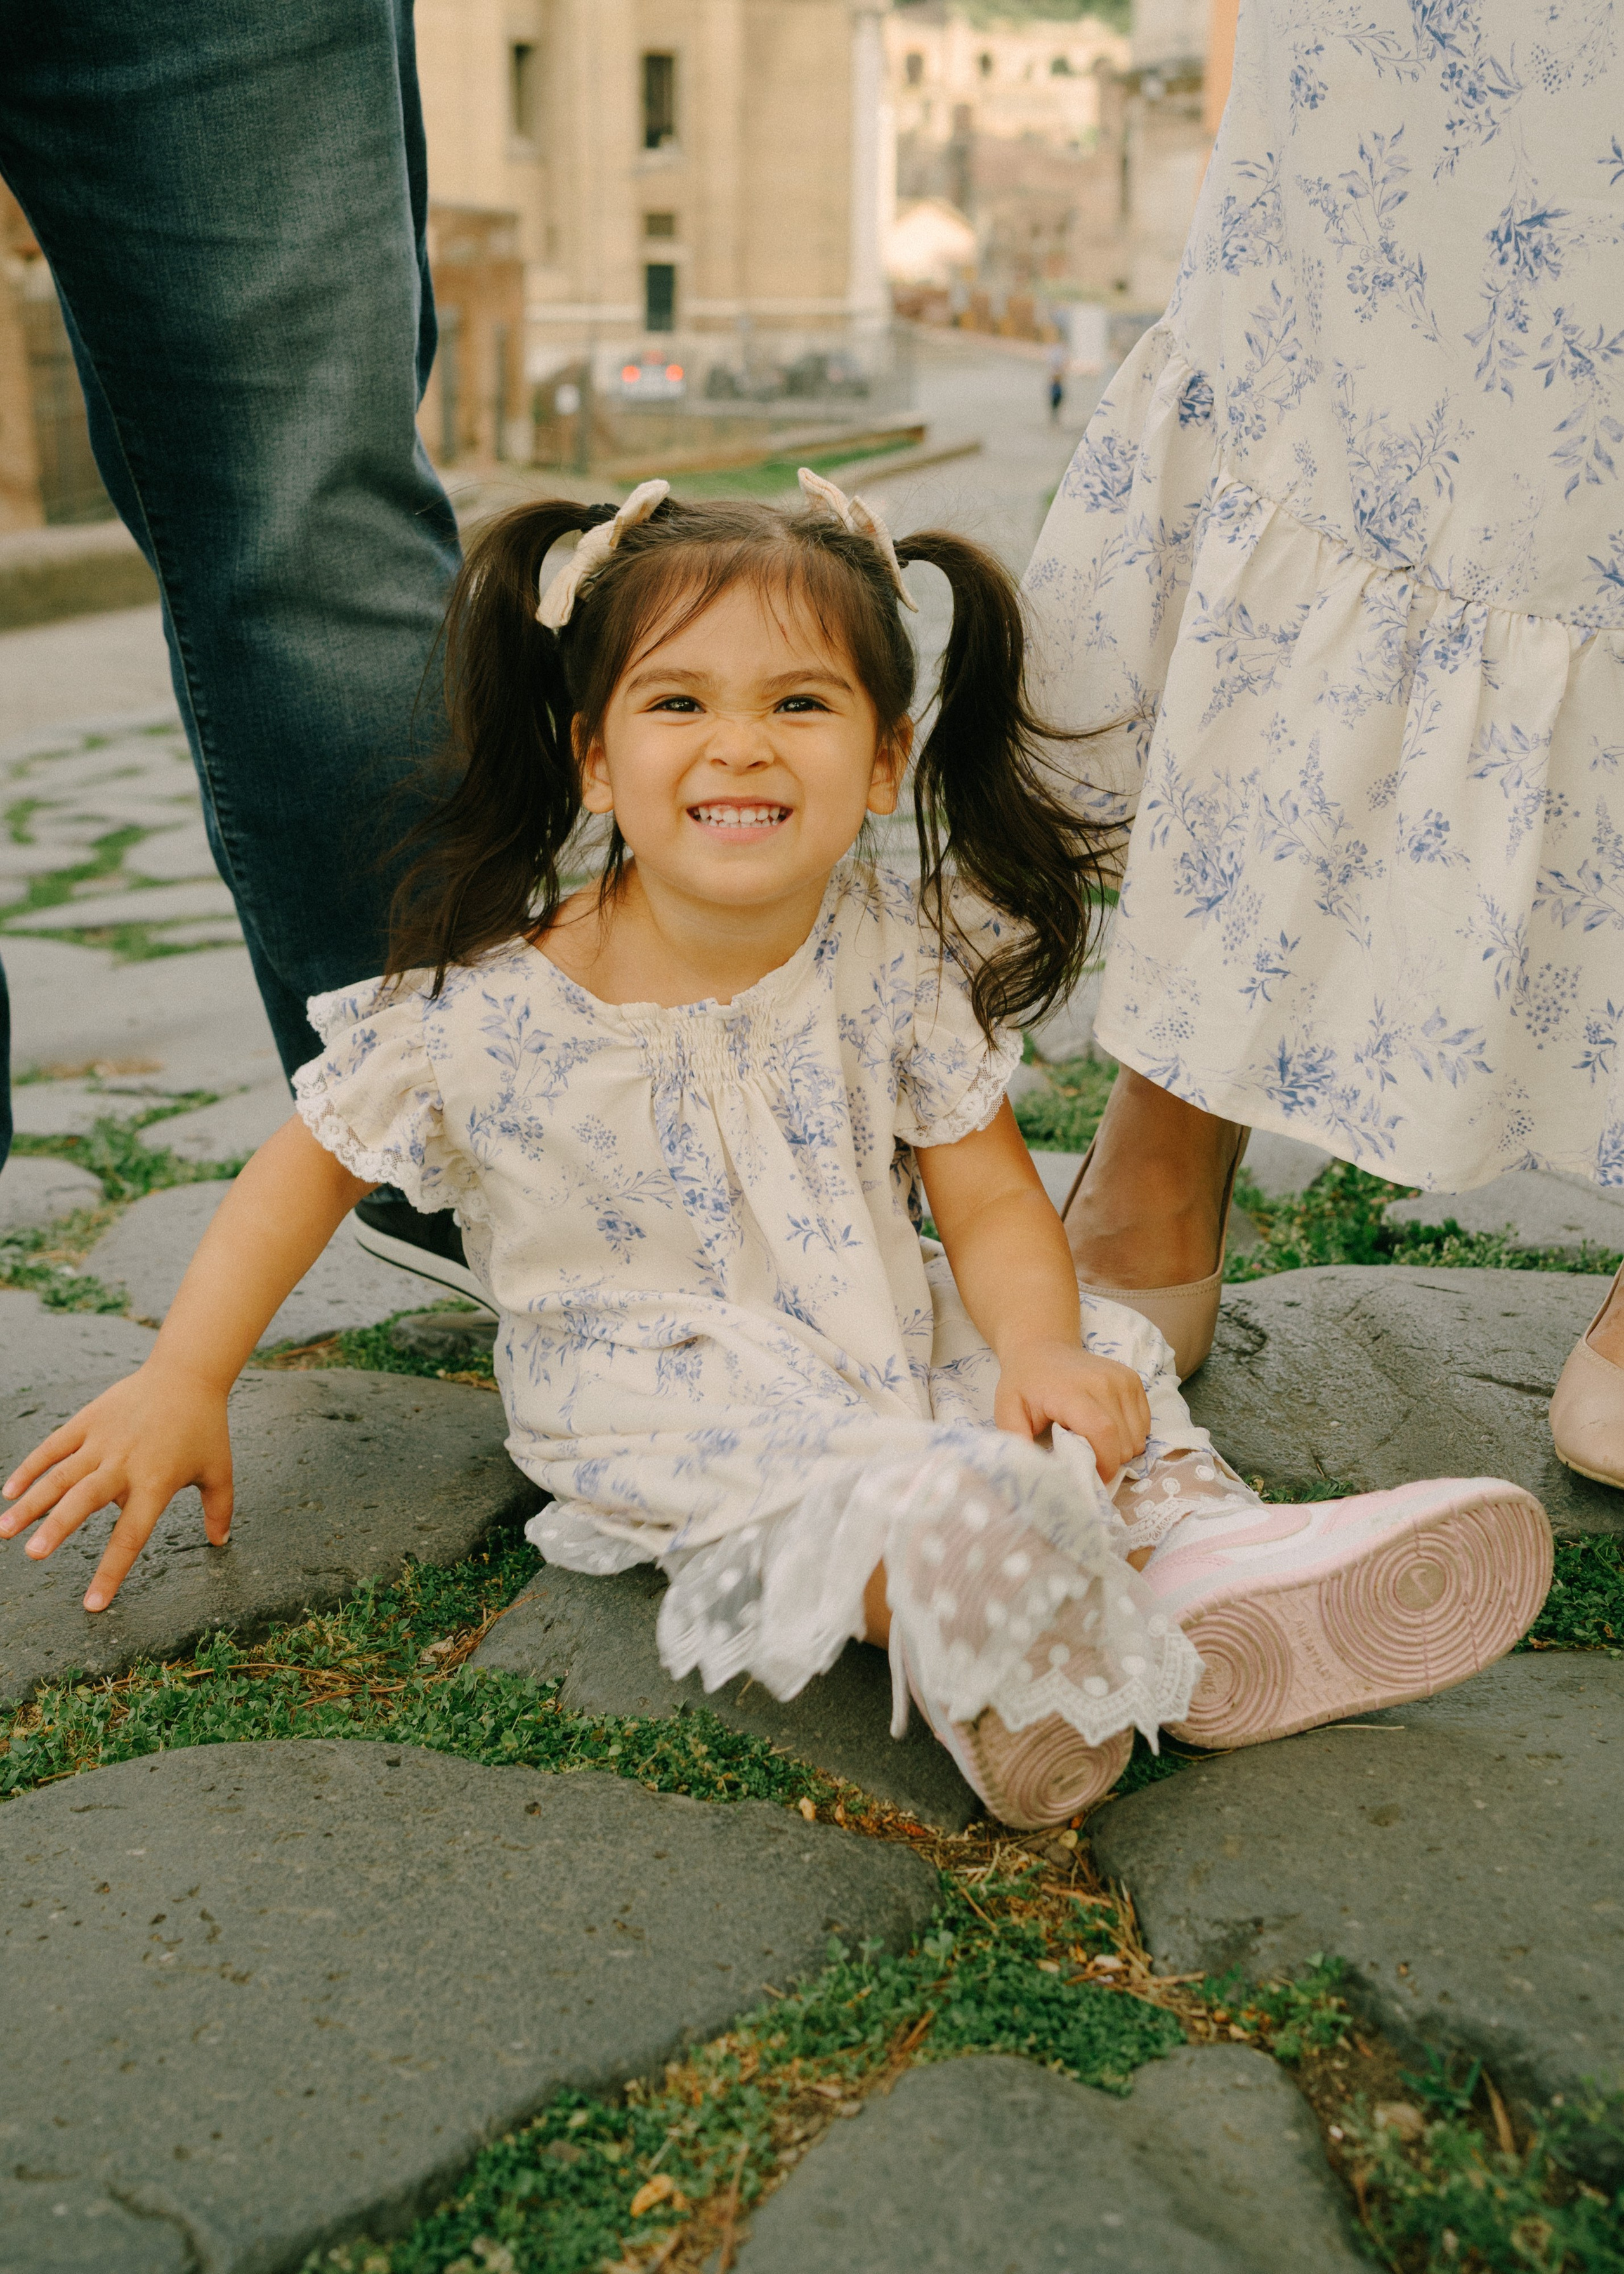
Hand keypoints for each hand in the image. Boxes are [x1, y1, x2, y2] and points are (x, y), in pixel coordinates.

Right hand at [1, 1362, 233, 1610]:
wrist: (188, 1374)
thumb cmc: (205, 1427)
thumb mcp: (219, 1470)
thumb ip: (219, 1509)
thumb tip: (220, 1542)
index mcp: (156, 1483)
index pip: (131, 1535)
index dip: (111, 1571)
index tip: (92, 1604)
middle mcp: (125, 1463)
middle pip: (86, 1500)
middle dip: (58, 1528)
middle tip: (33, 1554)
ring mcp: (103, 1440)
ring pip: (61, 1475)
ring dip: (32, 1502)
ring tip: (5, 1530)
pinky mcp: (89, 1420)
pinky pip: (55, 1445)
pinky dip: (31, 1467)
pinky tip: (8, 1491)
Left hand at [993, 1338, 1150, 1480]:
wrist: (1042, 1347)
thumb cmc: (1024, 1383)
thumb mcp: (1008, 1410)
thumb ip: (1016, 1439)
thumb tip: (1029, 1471)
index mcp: (1072, 1391)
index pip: (1103, 1433)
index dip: (1103, 1464)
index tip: (1091, 1478)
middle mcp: (1103, 1383)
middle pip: (1123, 1441)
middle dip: (1109, 1461)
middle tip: (1086, 1457)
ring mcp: (1122, 1379)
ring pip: (1137, 1436)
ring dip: (1119, 1449)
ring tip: (1093, 1440)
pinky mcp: (1132, 1380)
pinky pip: (1144, 1424)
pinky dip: (1129, 1434)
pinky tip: (1106, 1427)